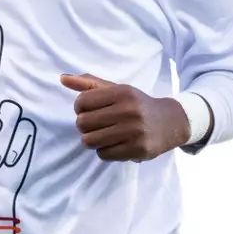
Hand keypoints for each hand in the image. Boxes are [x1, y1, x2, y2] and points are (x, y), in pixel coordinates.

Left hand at [61, 74, 188, 161]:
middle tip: (95, 125)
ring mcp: (134, 131)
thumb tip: (62, 78)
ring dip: (92, 140)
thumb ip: (89, 84)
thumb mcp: (117, 89)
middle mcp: (128, 110)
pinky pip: (104, 154)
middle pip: (82, 123)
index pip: (82, 102)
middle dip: (84, 126)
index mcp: (122, 92)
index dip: (80, 108)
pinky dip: (104, 151)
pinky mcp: (138, 149)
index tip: (89, 110)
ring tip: (103, 135)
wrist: (170, 122)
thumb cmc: (137, 104)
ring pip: (90, 141)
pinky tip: (114, 144)